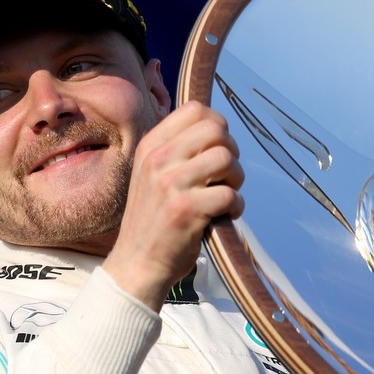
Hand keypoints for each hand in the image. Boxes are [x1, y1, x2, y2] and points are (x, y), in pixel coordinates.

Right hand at [103, 101, 244, 309]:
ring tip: (225, 194)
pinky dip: (236, 206)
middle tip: (225, 174)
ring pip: (226, 158)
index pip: (194, 110)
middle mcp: (158, 160)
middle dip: (231, 151)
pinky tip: (224, 215)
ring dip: (236, 179)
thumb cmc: (153, 219)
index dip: (217, 126)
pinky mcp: (186, 210)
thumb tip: (216, 128)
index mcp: (150, 147)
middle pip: (215, 129)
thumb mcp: (151, 175)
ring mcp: (171, 185)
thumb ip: (176, 151)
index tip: (216, 149)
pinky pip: (230, 195)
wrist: (137, 263)